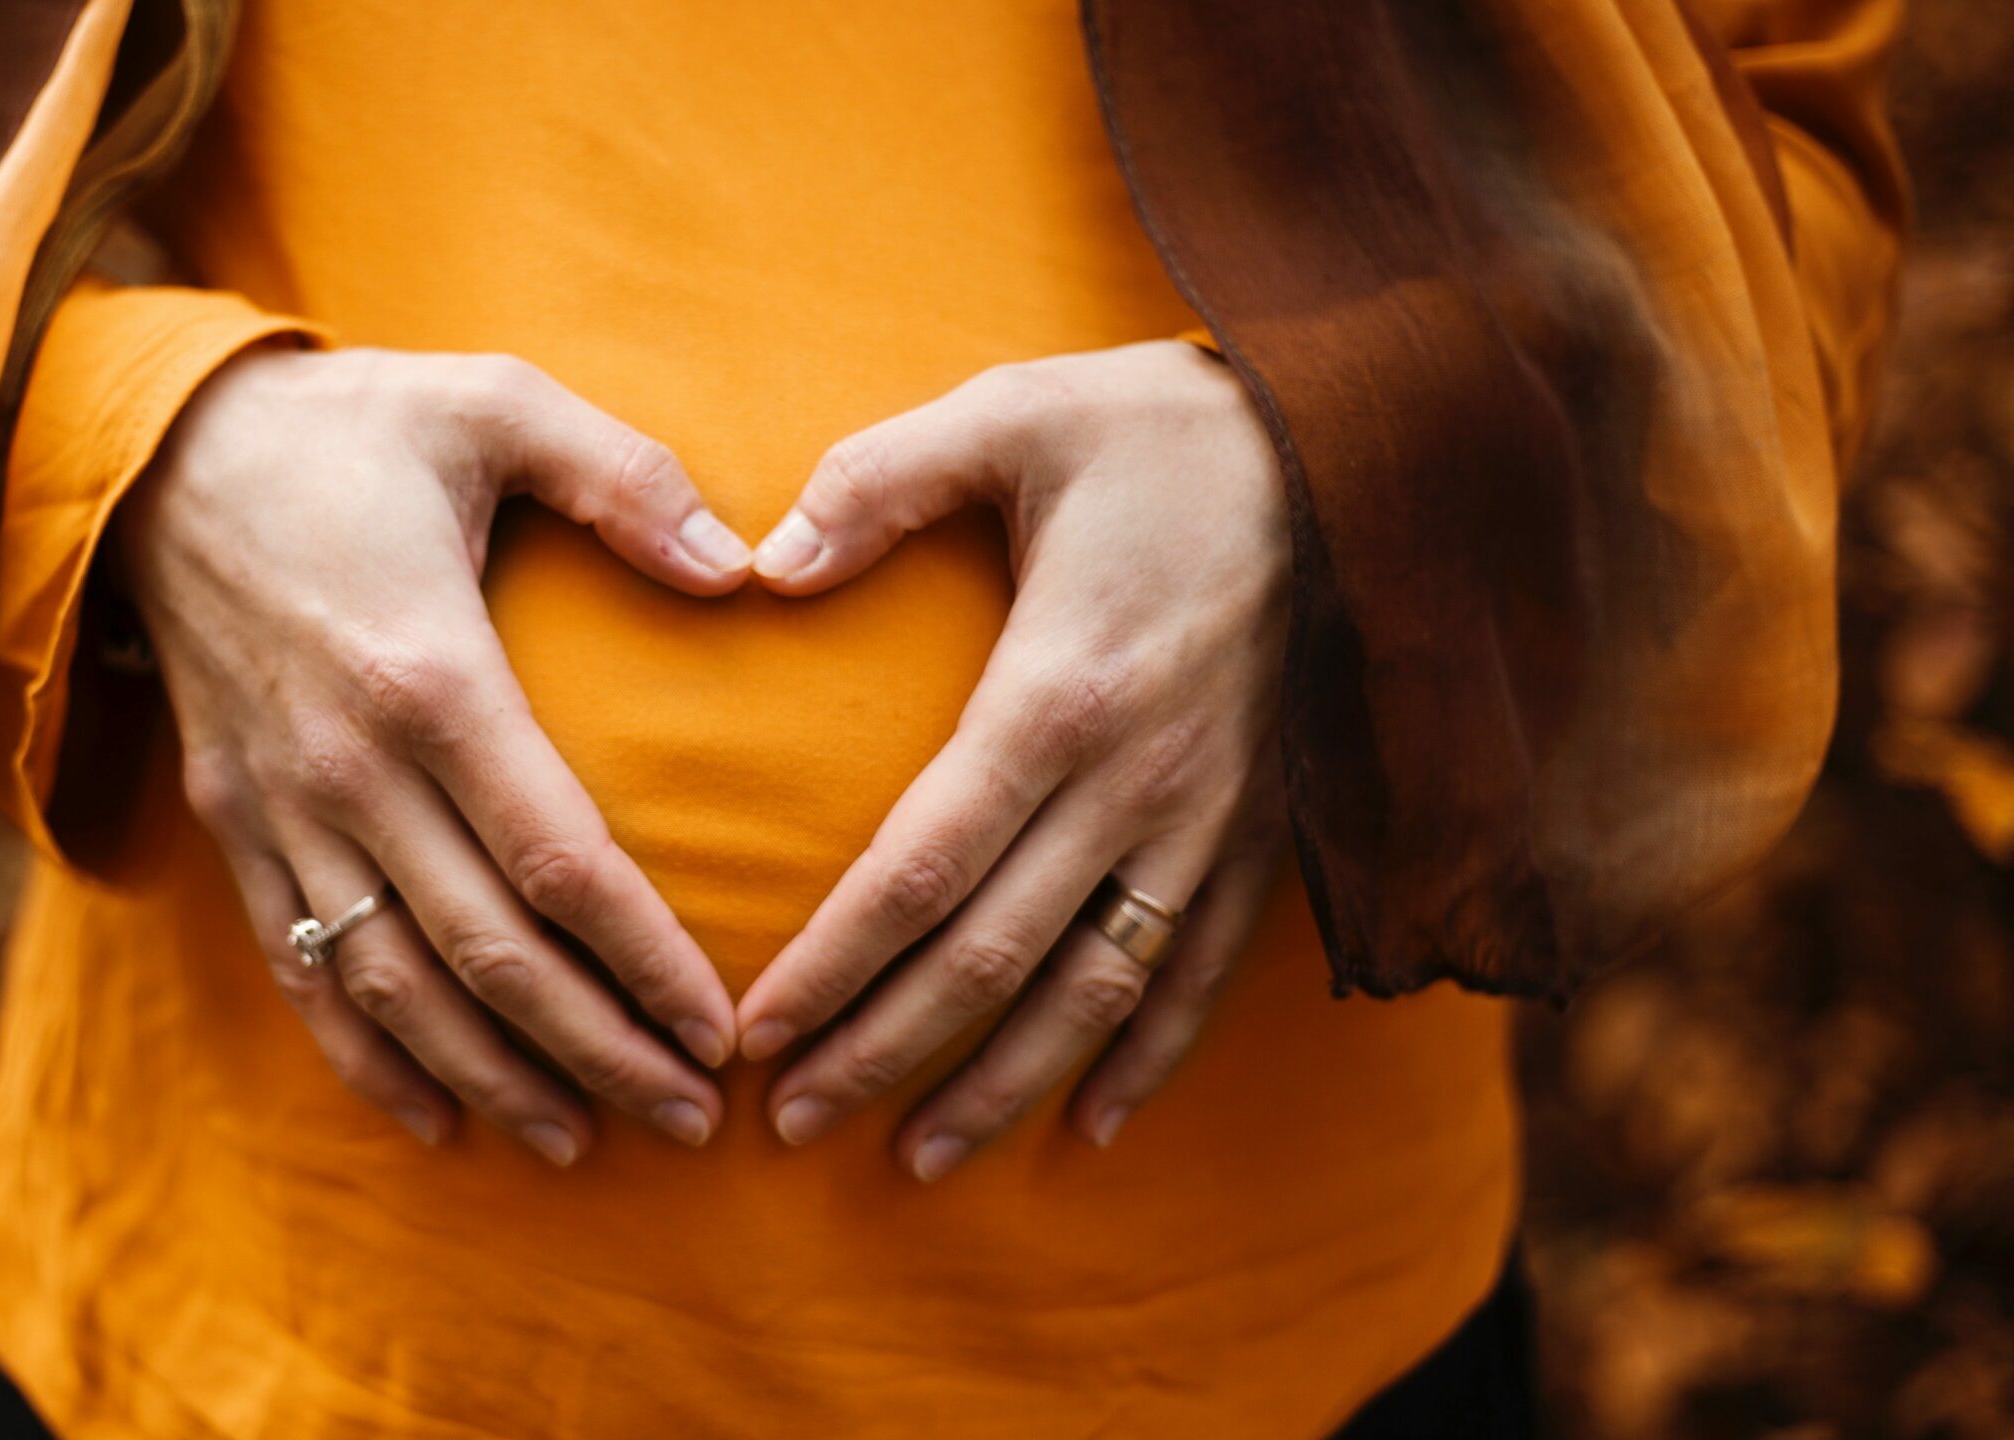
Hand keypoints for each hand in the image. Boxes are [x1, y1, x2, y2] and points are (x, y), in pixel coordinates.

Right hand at [117, 347, 755, 1164]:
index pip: (558, 863)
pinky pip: (300, 970)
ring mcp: (282, 809)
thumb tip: (743, 569)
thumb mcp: (493, 401)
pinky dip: (366, 1059)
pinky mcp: (235, 824)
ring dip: (493, 1079)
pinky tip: (436, 1120)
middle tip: (692, 1119)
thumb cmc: (353, 427)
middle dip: (598, 1052)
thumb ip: (625, 477)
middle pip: (487, 956)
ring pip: (394, 989)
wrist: (157, 451)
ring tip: (584, 1142)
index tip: (722, 1028)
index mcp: (431, 676)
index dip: (645, 960)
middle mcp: (350, 767)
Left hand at [733, 339, 1291, 1180]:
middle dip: (885, 1051)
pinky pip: (1202, 971)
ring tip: (918, 1160)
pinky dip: (1147, 1057)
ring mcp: (1211, 820)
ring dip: (1003, 1084)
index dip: (834, 966)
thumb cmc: (1166, 428)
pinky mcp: (1265, 830)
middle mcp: (1138, 782)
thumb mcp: (1012, 414)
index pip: (922, 871)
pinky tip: (1090, 1125)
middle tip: (791, 1124)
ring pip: (1096, 991)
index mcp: (1058, 692)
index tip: (758, 1035)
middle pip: (992, 958)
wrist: (1370, 446)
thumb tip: (762, 561)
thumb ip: (878, 482)